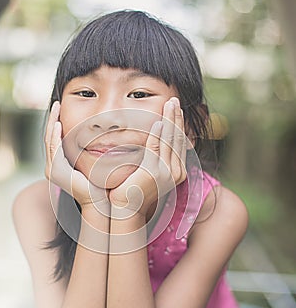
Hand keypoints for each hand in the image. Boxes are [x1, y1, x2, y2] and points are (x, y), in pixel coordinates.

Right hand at [45, 102, 108, 209]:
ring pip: (49, 140)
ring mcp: (52, 170)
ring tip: (56, 108)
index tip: (60, 109)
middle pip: (49, 137)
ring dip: (53, 123)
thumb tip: (95, 137)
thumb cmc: (98, 185)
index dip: (56, 123)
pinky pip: (54, 149)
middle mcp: (52, 167)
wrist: (97, 202)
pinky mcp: (56, 172)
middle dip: (52, 119)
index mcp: (59, 164)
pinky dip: (55, 136)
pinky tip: (58, 124)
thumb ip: (86, 151)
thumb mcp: (90, 163)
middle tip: (56, 103)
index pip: (54, 139)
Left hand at [109, 98, 186, 217]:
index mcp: (178, 171)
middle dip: (176, 117)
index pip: (179, 141)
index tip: (176, 109)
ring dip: (169, 120)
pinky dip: (157, 135)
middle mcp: (176, 171)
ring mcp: (167, 172)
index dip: (178, 123)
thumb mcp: (149, 171)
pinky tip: (158, 122)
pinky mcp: (155, 172)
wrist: (127, 208)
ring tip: (169, 104)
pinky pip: (156, 148)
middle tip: (175, 100)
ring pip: (169, 140)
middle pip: (177, 138)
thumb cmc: (134, 190)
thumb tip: (155, 140)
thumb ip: (155, 157)